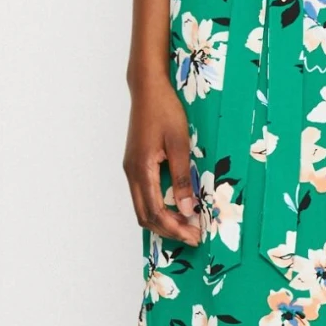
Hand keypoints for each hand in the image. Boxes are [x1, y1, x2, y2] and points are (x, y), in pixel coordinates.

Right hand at [124, 74, 203, 243]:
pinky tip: (175, 208)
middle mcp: (132, 173)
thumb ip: (183, 177)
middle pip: (145, 216)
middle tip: (193, 236)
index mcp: (142, 169)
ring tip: (186, 225)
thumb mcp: (180, 143)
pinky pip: (143, 196)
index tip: (195, 235)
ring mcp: (131, 169)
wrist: (147, 89)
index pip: (156, 212)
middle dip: (169, 231)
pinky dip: (157, 208)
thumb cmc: (165, 111)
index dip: (175, 228)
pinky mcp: (134, 164)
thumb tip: (188, 209)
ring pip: (142, 208)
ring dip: (163, 221)